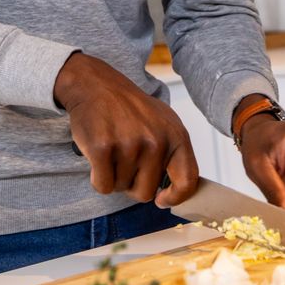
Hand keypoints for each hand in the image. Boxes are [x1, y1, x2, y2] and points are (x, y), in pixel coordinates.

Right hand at [54, 53, 198, 207]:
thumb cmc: (130, 109)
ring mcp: (129, 144)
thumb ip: (175, 154)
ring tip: (112, 150)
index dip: (174, 197)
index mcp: (176, 136)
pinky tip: (98, 157)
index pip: (187, 181)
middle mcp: (156, 141)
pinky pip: (102, 185)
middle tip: (124, 162)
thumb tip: (179, 192)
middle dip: (131, 184)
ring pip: (121, 188)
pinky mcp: (102, 148)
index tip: (161, 199)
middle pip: (145, 193)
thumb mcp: (164, 124)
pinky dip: (97, 178)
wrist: (97, 85)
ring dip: (113, 176)